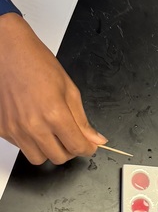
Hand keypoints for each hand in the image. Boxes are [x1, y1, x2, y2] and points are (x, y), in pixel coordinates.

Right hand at [0, 14, 105, 163]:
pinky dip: (31, 142)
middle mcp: (33, 126)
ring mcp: (15, 130)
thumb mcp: (69, 89)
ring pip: (38, 158)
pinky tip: (34, 125)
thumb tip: (95, 139)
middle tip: (71, 137)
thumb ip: (82, 120)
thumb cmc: (37, 64)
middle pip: (59, 158)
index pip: (77, 147)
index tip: (89, 145)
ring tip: (51, 133)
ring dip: (49, 150)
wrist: (8, 52)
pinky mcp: (3, 129)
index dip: (87, 148)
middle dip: (70, 150)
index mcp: (54, 114)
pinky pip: (21, 147)